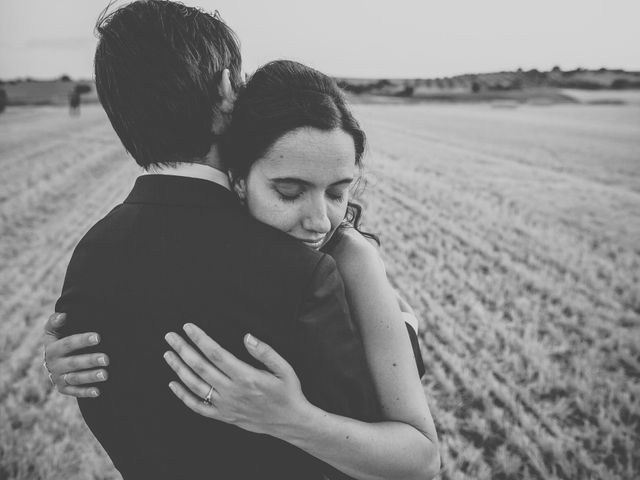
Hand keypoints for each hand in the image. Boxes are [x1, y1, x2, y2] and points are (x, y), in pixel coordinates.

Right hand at [43, 312, 108, 396]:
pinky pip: (75, 392)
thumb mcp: (53, 332)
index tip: (98, 337)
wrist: (52, 363)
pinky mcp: (63, 389)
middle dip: (90, 360)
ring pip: (75, 378)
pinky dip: (86, 392)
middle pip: (74, 363)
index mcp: (53, 349)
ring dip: (90, 377)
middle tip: (106, 358)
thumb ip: (55, 322)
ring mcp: (59, 378)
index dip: (82, 340)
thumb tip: (63, 315)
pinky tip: (98, 391)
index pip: (68, 344)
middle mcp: (54, 365)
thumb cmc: (59, 342)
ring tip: (105, 374)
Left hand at [164, 323, 309, 436]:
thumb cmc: (288, 392)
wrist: (289, 422)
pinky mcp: (224, 416)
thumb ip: (265, 352)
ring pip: (196, 386)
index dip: (200, 339)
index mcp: (246, 376)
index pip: (216, 354)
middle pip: (201, 367)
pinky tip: (173, 384)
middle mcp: (232, 391)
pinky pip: (198, 407)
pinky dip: (183, 396)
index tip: (188, 327)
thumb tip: (247, 337)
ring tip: (168, 354)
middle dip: (184, 350)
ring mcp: (226, 405)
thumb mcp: (284, 368)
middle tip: (170, 336)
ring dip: (179, 369)